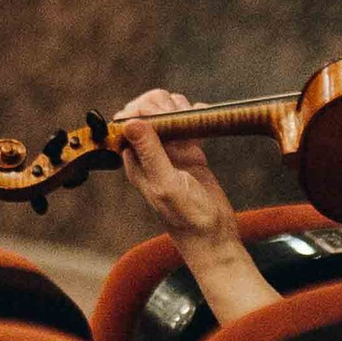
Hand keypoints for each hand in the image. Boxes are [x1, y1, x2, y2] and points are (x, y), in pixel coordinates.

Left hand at [118, 91, 240, 249]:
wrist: (213, 235)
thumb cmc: (187, 217)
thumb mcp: (167, 184)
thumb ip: (150, 153)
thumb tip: (131, 121)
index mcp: (136, 161)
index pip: (128, 121)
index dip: (143, 109)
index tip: (163, 116)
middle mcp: (150, 153)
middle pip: (148, 111)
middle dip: (163, 105)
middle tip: (180, 117)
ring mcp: (170, 151)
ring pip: (169, 113)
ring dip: (180, 107)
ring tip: (192, 119)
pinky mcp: (189, 151)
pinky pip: (187, 123)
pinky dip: (195, 116)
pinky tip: (203, 120)